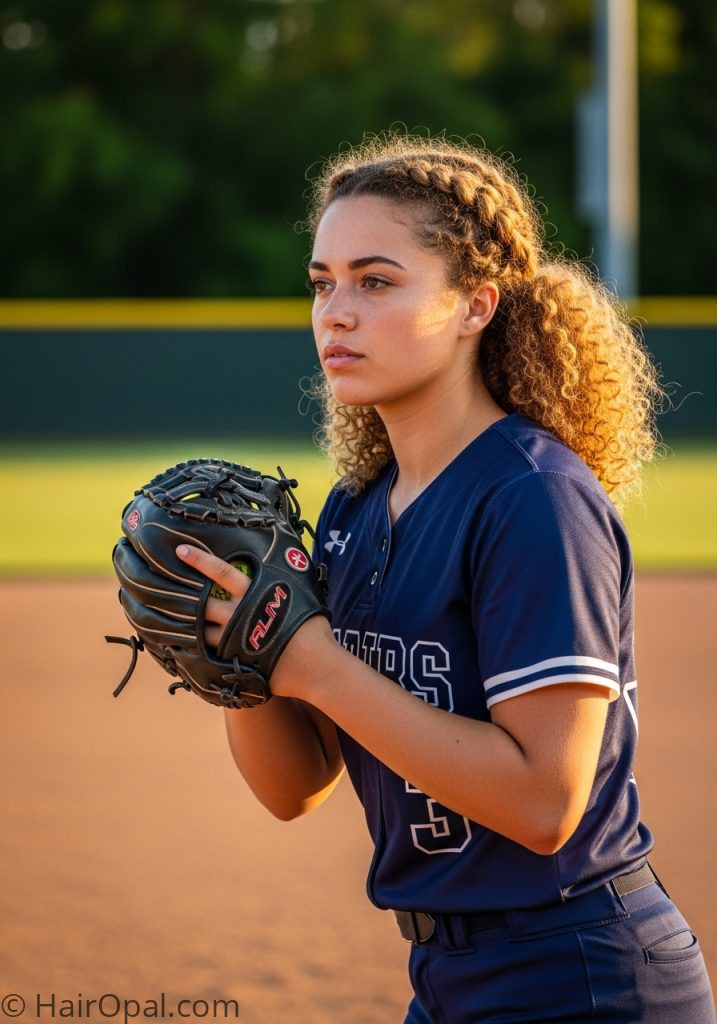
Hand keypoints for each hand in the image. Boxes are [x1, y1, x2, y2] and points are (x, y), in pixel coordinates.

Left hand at [175, 543, 334, 700]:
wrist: (315, 665)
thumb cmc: (314, 629)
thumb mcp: (302, 595)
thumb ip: (285, 582)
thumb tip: (292, 558)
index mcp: (254, 594)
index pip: (221, 572)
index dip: (200, 560)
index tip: (180, 550)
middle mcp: (238, 615)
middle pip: (201, 602)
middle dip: (177, 594)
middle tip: (157, 587)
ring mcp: (232, 640)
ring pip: (198, 631)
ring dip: (183, 625)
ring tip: (163, 620)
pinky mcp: (232, 661)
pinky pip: (206, 656)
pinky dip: (193, 652)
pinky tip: (180, 650)